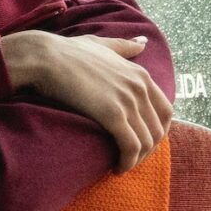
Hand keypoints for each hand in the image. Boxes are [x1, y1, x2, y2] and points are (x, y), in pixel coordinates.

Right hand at [0, 33, 171, 171]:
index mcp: (140, 74)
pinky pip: (131, 146)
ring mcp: (128, 101)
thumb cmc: (66, 51)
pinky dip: (128, 161)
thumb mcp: (101, 44)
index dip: (157, 130)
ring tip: (122, 166)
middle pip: (158, 129)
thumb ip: (124, 46)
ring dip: (138, 159)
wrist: (45, 57)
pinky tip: (117, 167)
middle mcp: (140, 88)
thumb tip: (142, 42)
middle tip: (131, 158)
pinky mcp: (113, 115)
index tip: (143, 141)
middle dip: (148, 149)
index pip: (165, 110)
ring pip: (146, 141)